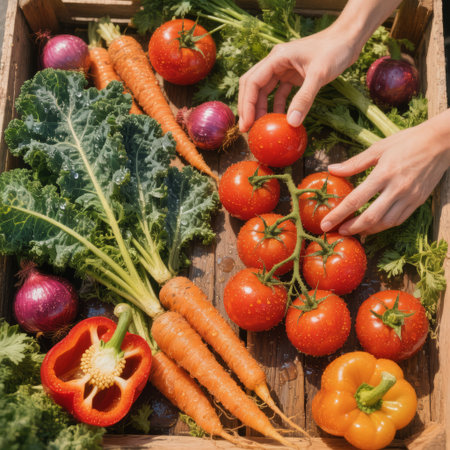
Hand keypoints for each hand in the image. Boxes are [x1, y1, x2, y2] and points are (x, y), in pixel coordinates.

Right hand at [238, 26, 361, 131]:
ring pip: (264, 91)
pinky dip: (277, 107)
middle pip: (253, 87)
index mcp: (276, 58)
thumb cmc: (335, 50)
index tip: (247, 124)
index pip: (252, 82)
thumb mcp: (319, 75)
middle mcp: (276, 63)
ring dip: (261, 109)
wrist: (349, 39)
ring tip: (260, 127)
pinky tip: (279, 120)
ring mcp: (283, 69)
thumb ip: (304, 98)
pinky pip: (279, 94)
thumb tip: (292, 123)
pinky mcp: (293, 76)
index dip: (247, 105)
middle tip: (247, 129)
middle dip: (248, 108)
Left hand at [320, 116, 449, 235]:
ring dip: (367, 230)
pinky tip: (372, 225)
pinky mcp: (418, 201)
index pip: (356, 199)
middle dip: (351, 228)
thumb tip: (331, 170)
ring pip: (385, 223)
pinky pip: (398, 220)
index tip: (326, 224)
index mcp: (383, 174)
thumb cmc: (407, 142)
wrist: (442, 142)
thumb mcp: (378, 148)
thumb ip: (354, 163)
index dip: (339, 214)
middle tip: (337, 231)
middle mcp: (397, 188)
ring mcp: (409, 197)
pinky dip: (383, 226)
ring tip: (353, 230)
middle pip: (370, 217)